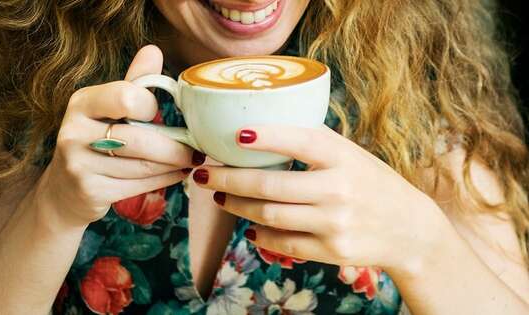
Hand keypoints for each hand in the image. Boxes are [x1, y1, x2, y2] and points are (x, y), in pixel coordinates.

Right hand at [33, 45, 203, 225]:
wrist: (65, 189)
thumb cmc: (96, 140)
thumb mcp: (108, 108)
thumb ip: (133, 82)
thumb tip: (153, 50)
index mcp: (82, 102)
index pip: (126, 98)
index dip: (150, 106)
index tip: (161, 113)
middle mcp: (75, 131)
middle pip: (139, 139)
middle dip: (175, 147)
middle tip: (196, 150)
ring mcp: (79, 164)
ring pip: (142, 166)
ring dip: (174, 165)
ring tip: (190, 161)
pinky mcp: (90, 190)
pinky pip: (138, 185)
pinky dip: (164, 180)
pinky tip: (176, 175)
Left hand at [192, 125, 447, 271]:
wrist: (410, 229)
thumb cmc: (373, 183)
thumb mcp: (352, 154)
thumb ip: (314, 142)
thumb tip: (260, 129)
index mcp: (344, 157)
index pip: (300, 141)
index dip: (266, 136)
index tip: (235, 133)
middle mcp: (339, 189)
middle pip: (270, 184)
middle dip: (228, 178)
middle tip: (203, 172)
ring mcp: (335, 223)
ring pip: (270, 215)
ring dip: (237, 205)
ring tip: (220, 195)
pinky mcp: (332, 251)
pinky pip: (283, 243)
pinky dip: (260, 235)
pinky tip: (248, 226)